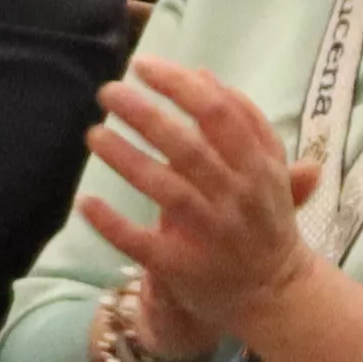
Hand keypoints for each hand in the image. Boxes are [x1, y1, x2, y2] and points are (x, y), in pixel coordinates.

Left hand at [77, 55, 321, 352]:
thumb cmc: (267, 220)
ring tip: (94, 135)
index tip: (144, 66)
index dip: (178, 85)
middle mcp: (236, 197)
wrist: (277, 294)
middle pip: (186, 146)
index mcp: (259, 167)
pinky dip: (112, 224)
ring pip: (164, 189)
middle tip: (108, 92)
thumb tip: (203, 75)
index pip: (218, 114)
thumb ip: (244, 122)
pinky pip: (141, 243)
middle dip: (144, 114)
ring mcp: (210, 233)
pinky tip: (85, 203)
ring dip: (125, 158)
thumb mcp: (270, 169)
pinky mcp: (181, 266)